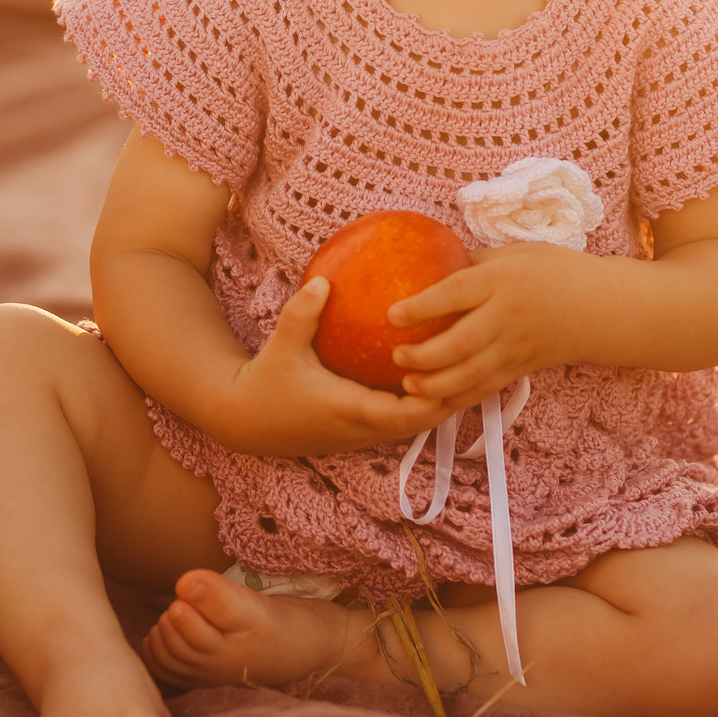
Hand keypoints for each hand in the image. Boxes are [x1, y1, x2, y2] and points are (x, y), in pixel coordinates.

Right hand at [213, 277, 453, 457]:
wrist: (245, 421)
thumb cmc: (265, 383)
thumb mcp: (281, 346)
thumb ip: (302, 314)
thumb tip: (323, 280)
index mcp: (349, 410)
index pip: (406, 413)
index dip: (435, 397)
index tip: (454, 366)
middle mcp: (361, 429)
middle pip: (422, 423)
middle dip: (449, 398)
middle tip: (472, 361)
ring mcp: (360, 436)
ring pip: (413, 427)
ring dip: (436, 403)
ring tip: (460, 367)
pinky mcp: (357, 434)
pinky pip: (397, 423)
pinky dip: (415, 405)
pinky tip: (424, 374)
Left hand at [388, 243, 597, 408]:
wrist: (601, 307)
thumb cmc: (553, 270)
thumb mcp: (515, 253)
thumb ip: (473, 262)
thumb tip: (428, 262)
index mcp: (502, 281)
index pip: (456, 293)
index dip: (422, 305)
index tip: (391, 313)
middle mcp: (507, 316)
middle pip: (461, 342)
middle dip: (424, 354)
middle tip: (395, 355)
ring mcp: (516, 346)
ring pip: (472, 373)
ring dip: (436, 384)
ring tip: (406, 384)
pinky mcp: (522, 369)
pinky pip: (487, 388)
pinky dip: (460, 398)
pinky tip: (435, 401)